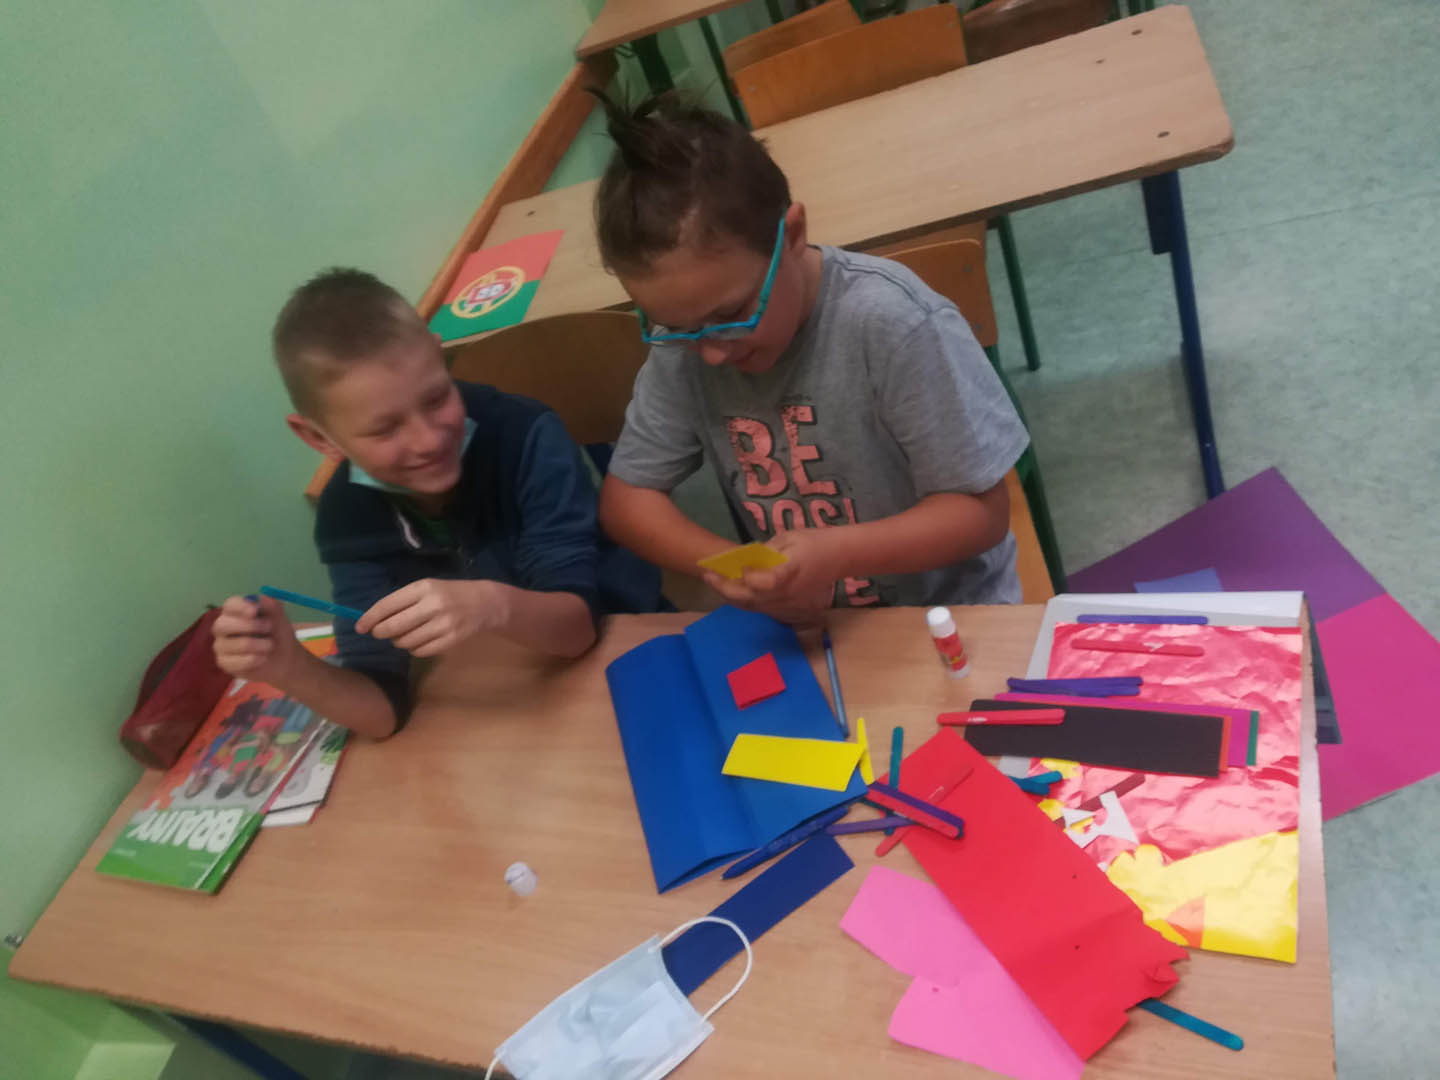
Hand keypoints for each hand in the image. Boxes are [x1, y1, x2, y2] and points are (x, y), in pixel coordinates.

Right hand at [211, 595, 302, 683]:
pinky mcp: (224, 663)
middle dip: (248, 626)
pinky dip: (254, 660)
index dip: (241, 607)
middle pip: (222, 624)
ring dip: (258, 645)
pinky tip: (263, 658)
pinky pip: (235, 662)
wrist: (283, 658)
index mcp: (234, 611)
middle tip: (269, 627)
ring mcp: (221, 645)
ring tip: (271, 645)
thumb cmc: (277, 633)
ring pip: (232, 644)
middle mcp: (223, 627)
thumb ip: (272, 606)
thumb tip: (262, 598)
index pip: (230, 605)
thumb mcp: (279, 618)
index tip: (255, 611)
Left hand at [356, 578, 508, 656]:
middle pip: (393, 627)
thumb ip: (402, 602)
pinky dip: (413, 649)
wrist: (484, 603)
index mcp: (423, 588)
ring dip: (398, 641)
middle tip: (380, 633)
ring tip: (404, 635)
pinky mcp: (450, 641)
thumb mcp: (427, 588)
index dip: (370, 618)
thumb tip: (373, 621)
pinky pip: (420, 651)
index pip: (387, 605)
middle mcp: (432, 605)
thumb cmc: (449, 593)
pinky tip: (418, 641)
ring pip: (405, 642)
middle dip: (380, 633)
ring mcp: (443, 625)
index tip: (359, 627)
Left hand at [701, 530, 837, 624]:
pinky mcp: (789, 608)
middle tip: (708, 575)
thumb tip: (744, 560)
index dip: (745, 577)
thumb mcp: (788, 538)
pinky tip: (734, 590)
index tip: (735, 566)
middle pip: (749, 599)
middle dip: (725, 588)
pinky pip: (762, 608)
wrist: (840, 557)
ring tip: (715, 582)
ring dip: (732, 597)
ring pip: (753, 607)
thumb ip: (765, 551)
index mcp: (787, 574)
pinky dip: (745, 601)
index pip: (761, 583)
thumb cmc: (814, 542)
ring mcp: (787, 604)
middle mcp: (785, 594)